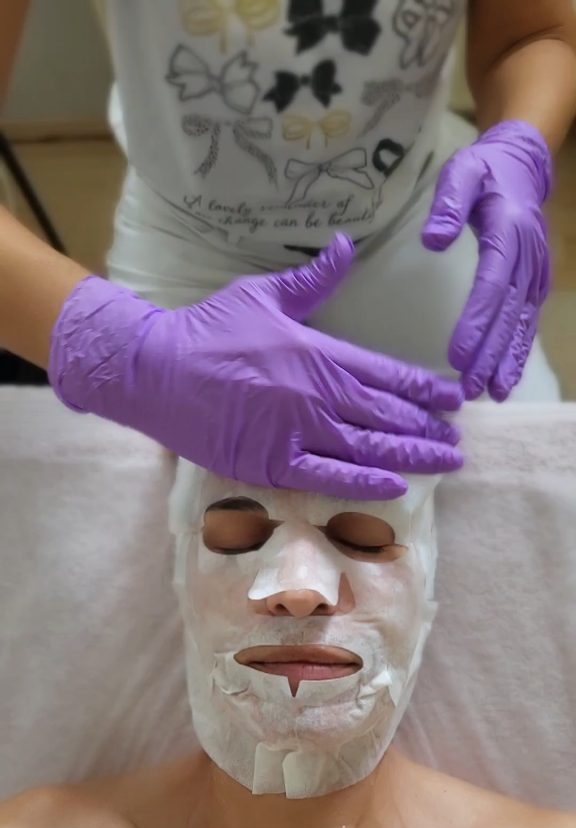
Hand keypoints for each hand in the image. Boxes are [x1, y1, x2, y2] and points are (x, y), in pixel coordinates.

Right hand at [49, 236, 461, 499]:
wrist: (158, 372)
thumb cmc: (209, 329)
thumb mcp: (264, 293)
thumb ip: (314, 278)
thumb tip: (346, 245)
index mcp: (320, 353)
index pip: (389, 375)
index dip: (426, 390)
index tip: (453, 400)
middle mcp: (317, 396)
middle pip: (388, 417)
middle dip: (428, 429)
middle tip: (457, 439)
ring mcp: (297, 433)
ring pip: (368, 450)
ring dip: (412, 457)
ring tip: (444, 462)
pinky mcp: (272, 464)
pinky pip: (328, 478)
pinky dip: (363, 484)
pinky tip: (395, 487)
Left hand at [422, 121, 551, 400]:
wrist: (522, 166)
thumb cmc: (483, 171)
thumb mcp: (461, 174)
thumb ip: (448, 204)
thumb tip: (434, 240)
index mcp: (508, 231)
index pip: (491, 283)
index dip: (476, 320)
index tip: (458, 353)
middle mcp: (527, 257)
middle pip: (507, 312)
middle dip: (489, 353)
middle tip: (470, 387)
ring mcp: (535, 272)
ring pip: (521, 322)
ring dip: (507, 359)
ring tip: (494, 393)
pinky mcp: (534, 283)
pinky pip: (527, 321)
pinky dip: (518, 351)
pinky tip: (506, 379)